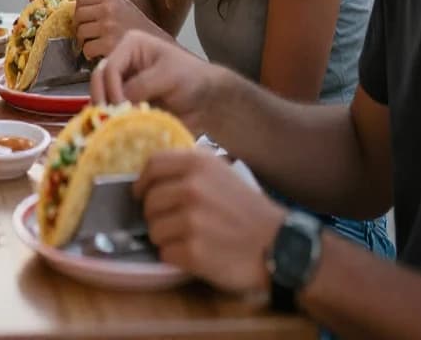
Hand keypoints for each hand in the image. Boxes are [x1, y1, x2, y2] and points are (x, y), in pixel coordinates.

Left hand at [73, 0, 171, 59]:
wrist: (157, 44)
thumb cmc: (137, 26)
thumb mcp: (122, 5)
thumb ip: (101, 2)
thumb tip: (77, 0)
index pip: (81, 0)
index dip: (80, 11)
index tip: (85, 20)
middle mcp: (108, 9)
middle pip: (78, 16)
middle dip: (80, 26)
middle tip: (89, 34)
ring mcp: (108, 26)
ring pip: (80, 33)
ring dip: (85, 41)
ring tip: (95, 44)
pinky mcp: (108, 44)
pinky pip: (87, 49)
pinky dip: (90, 54)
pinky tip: (99, 53)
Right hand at [90, 30, 223, 136]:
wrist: (208, 101)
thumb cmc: (192, 78)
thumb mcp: (168, 75)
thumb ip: (142, 85)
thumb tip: (118, 102)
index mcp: (131, 46)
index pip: (110, 67)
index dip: (111, 89)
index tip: (120, 110)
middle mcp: (122, 62)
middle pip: (99, 80)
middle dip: (102, 100)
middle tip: (107, 121)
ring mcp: (123, 83)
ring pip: (101, 97)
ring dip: (105, 112)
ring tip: (110, 129)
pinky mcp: (126, 102)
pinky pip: (111, 110)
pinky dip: (112, 121)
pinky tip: (115, 132)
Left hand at [136, 148, 284, 292]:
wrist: (280, 245)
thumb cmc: (247, 208)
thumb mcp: (221, 172)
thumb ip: (188, 168)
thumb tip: (152, 174)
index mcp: (197, 163)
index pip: (152, 166)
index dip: (142, 182)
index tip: (140, 193)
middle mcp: (191, 188)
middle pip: (149, 201)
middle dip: (155, 214)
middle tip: (172, 222)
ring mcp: (191, 221)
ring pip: (154, 230)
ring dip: (165, 238)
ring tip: (188, 239)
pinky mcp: (194, 252)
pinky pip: (165, 254)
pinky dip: (176, 257)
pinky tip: (196, 254)